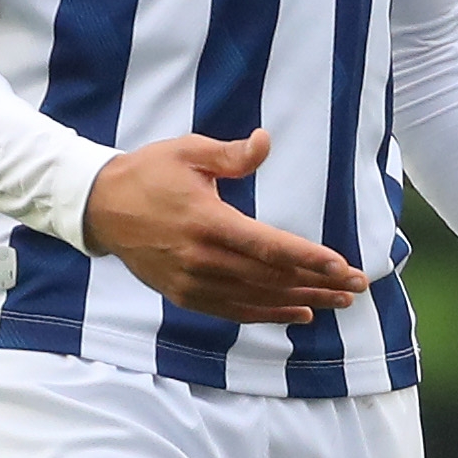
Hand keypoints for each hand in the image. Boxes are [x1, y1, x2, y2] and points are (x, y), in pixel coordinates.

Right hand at [83, 128, 368, 323]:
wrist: (100, 208)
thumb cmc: (149, 173)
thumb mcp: (188, 152)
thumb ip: (231, 154)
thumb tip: (265, 142)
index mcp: (207, 222)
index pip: (268, 247)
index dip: (309, 259)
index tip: (343, 267)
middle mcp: (201, 259)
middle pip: (270, 277)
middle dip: (318, 283)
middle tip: (357, 287)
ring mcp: (192, 282)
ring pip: (257, 299)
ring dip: (301, 301)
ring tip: (339, 303)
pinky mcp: (184, 295)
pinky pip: (233, 311)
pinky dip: (268, 315)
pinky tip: (298, 314)